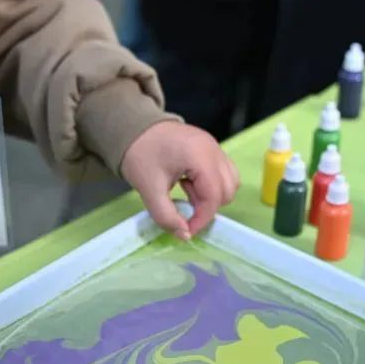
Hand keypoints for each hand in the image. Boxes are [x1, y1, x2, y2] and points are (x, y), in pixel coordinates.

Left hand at [121, 121, 238, 239]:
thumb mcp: (149, 190)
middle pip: (227, 190)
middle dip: (207, 206)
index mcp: (200, 156)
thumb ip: (166, 217)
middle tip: (184, 203)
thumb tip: (184, 236)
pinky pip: (224, 173)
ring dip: (211, 196)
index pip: (214, 196)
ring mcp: (215, 147)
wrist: (134, 128)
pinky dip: (211, 185)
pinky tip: (190, 182)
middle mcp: (214, 149)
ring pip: (230, 182)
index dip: (202, 219)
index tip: (187, 230)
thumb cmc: (140, 156)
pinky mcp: (212, 148)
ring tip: (187, 191)